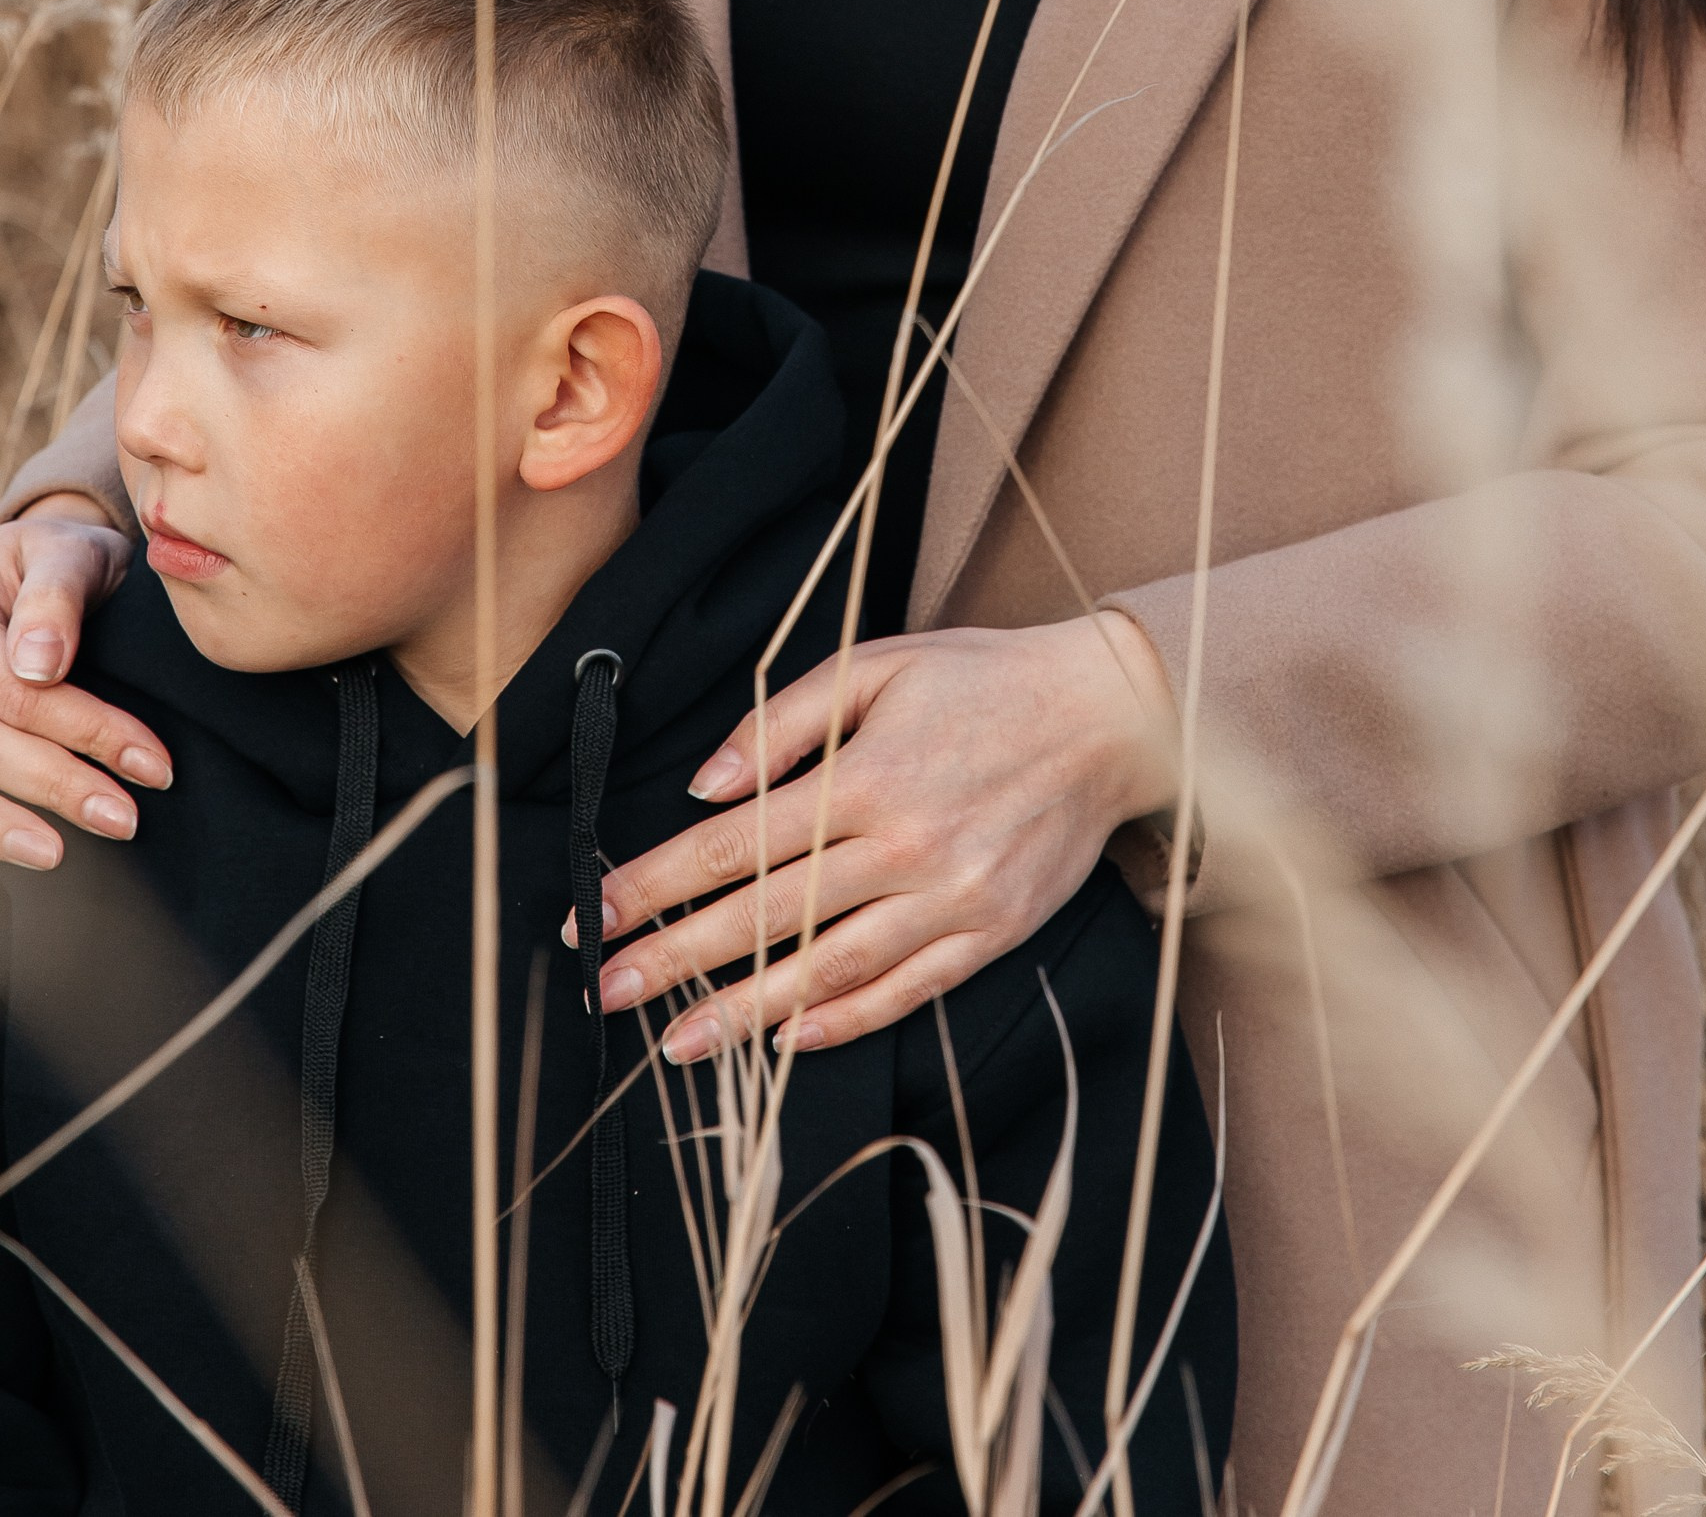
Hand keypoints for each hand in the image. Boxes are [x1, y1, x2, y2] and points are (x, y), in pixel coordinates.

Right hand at [0, 501, 161, 884]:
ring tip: (58, 855)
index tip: (152, 765)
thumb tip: (38, 664)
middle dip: (55, 787)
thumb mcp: (72, 550)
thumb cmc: (62, 559)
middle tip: (124, 819)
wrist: (34, 566)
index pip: (12, 691)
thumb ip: (56, 593)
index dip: (85, 731)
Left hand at [583, 613, 1176, 1061]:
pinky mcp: (991, 934)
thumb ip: (781, 721)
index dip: (657, 882)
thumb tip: (706, 787)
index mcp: (866, 775)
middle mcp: (906, 846)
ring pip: (829, 970)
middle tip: (604, 988)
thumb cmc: (981, 679)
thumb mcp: (875, 664)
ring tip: (677, 1041)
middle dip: (676, 956)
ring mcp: (951, 900)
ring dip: (745, 1012)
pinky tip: (788, 1041)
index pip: (736, 842)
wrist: (1111, 716)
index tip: (594, 912)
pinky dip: (843, 1022)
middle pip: (767, 915)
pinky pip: (905, 993)